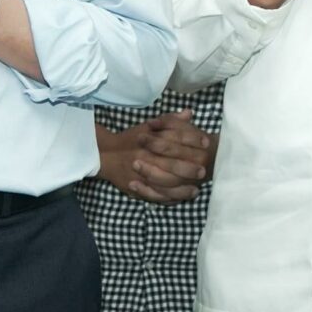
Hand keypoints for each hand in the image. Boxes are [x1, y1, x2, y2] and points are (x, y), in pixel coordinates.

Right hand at [94, 113, 216, 202]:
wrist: (105, 155)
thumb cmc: (130, 140)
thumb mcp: (148, 127)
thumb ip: (170, 121)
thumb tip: (190, 113)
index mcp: (150, 142)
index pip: (174, 142)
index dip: (192, 144)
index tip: (206, 146)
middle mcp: (146, 159)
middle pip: (171, 165)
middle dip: (189, 169)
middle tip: (203, 171)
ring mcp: (141, 176)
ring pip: (165, 185)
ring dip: (182, 189)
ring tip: (196, 190)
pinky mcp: (137, 188)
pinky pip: (155, 197)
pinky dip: (169, 199)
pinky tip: (180, 198)